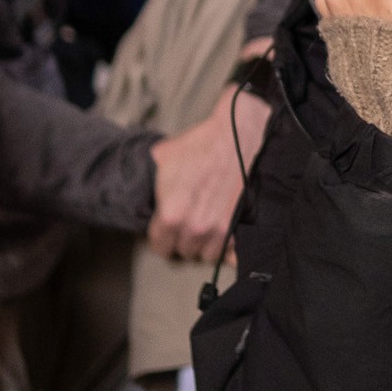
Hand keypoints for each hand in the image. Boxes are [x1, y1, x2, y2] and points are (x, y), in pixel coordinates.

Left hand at [148, 48, 272, 260]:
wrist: (237, 136)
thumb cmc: (200, 145)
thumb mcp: (163, 158)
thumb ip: (154, 182)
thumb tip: (151, 186)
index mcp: (170, 215)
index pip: (160, 245)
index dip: (161, 237)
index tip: (166, 231)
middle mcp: (194, 228)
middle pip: (184, 251)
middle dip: (183, 239)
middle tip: (187, 223)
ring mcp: (219, 231)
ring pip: (207, 254)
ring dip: (205, 243)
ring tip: (206, 227)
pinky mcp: (239, 227)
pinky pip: (230, 253)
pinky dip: (227, 248)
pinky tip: (223, 235)